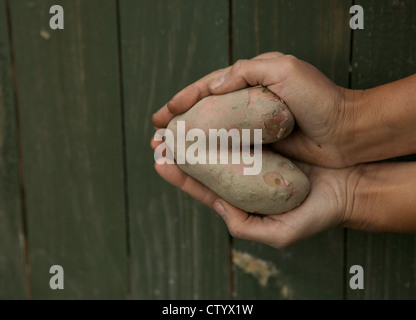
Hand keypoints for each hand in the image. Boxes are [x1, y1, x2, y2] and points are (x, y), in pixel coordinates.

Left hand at [151, 137, 354, 247]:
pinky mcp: (269, 138)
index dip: (181, 177)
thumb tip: (218, 206)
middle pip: (206, 164)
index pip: (204, 189)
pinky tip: (210, 112)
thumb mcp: (279, 233)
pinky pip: (242, 129)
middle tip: (158, 139)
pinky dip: (225, 122)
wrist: (350, 186)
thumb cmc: (318, 214)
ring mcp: (257, 156)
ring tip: (174, 123)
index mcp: (243, 200)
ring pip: (220, 144)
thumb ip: (245, 227)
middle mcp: (245, 177)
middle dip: (181, 152)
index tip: (160, 163)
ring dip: (197, 134)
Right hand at [152, 52, 355, 167]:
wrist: (348, 132)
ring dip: (187, 143)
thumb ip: (247, 70)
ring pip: (212, 135)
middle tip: (155, 137)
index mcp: (250, 83)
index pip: (207, 90)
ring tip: (166, 152)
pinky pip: (228, 152)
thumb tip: (212, 86)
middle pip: (204, 114)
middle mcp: (248, 106)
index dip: (182, 101)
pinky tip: (194, 164)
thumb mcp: (285, 70)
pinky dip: (209, 157)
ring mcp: (253, 129)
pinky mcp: (260, 149)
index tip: (160, 115)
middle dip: (177, 124)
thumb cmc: (321, 99)